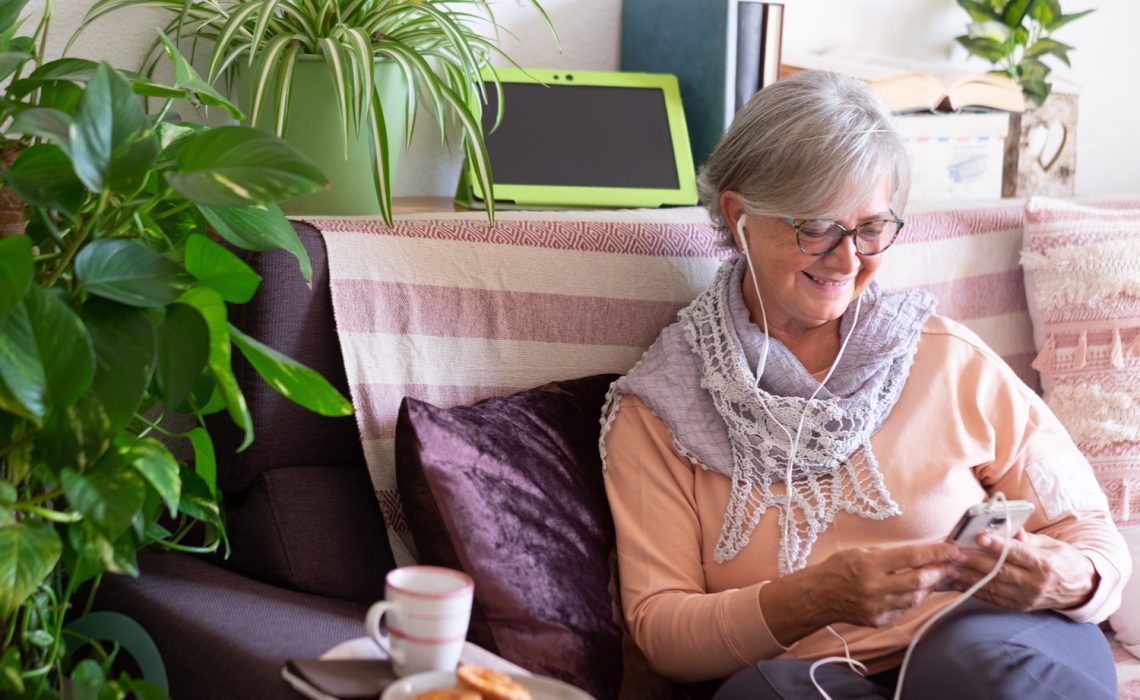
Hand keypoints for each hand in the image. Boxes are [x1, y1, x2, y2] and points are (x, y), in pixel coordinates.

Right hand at [810, 542, 961, 627]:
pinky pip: (904, 609)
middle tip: (952, 564)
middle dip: (940, 571)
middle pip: (919, 580)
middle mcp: (875, 587)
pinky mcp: (879, 620)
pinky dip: (912, 598)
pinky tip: (914, 590)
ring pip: (915, 598)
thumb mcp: (862, 552)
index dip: (936, 553)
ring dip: (929, 586)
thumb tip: (921, 554)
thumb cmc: (840, 568)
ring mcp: (878, 607)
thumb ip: (890, 555)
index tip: (952, 550)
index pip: (912, 557)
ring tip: (937, 576)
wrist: (819, 595)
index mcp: (870, 565)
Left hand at [951, 529, 1098, 610]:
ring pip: (992, 586)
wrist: (1080, 588)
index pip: (1017, 554)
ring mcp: (1026, 598)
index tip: (979, 536)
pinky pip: (993, 598)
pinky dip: (973, 589)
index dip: (997, 545)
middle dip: (974, 560)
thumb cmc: (1063, 560)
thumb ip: (1027, 538)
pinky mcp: (1019, 606)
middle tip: (954, 551)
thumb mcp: (1050, 544)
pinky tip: (957, 581)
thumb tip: (1009, 529)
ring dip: (968, 577)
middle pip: (1000, 571)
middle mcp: (1035, 584)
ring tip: (949, 566)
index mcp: (1044, 564)